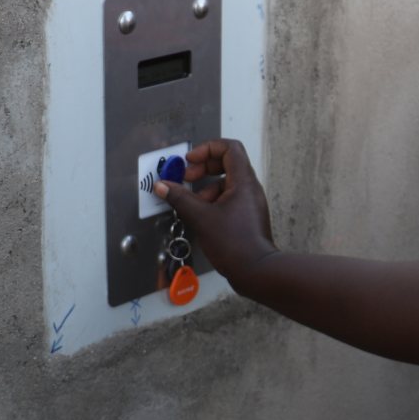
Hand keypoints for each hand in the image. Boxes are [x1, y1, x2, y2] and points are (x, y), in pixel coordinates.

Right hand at [153, 139, 276, 288]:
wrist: (255, 271)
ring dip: (205, 187)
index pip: (230, 148)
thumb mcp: (200, 217)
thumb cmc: (234, 244)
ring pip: (226, 183)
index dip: (207, 148)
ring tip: (191, 202)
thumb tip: (163, 186)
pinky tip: (200, 215)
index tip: (190, 160)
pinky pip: (228, 199)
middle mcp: (250, 188)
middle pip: (227, 162)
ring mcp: (249, 202)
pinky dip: (212, 201)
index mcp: (243, 182)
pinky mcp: (246, 216)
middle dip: (203, 167)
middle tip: (186, 177)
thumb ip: (180, 198)